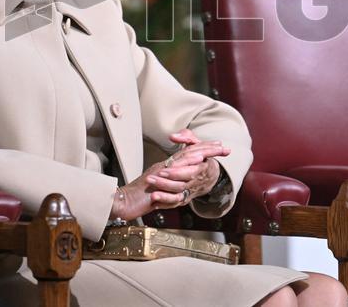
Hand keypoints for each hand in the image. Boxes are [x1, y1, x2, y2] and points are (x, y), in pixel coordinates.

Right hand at [110, 140, 229, 220]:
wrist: (123, 202)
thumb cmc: (138, 199)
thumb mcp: (157, 191)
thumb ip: (169, 187)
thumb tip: (181, 191)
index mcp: (166, 168)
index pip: (186, 156)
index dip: (202, 151)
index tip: (218, 147)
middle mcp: (165, 167)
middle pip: (189, 153)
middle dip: (207, 149)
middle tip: (224, 146)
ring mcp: (162, 171)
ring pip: (185, 158)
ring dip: (201, 152)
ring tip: (215, 147)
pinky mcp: (159, 178)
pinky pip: (176, 169)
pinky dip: (189, 162)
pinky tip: (199, 160)